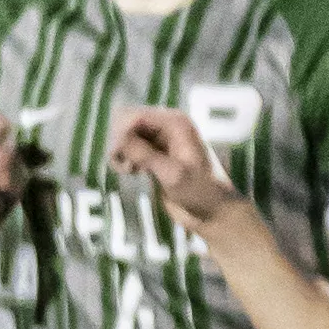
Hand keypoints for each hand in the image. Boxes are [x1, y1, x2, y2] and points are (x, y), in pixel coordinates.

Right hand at [110, 104, 233, 226]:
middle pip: (127, 122)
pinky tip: (130, 171)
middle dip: (120, 142)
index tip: (117, 156)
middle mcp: (166, 126)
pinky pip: (130, 146)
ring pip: (126, 135)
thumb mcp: (172, 174)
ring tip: (127, 170)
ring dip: (121, 151)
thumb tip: (116, 139)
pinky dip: (125, 157)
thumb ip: (145, 154)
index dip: (121, 133)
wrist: (211, 212)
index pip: (136, 115)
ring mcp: (159, 139)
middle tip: (123, 166)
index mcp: (175, 123)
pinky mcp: (154, 154)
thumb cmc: (199, 192)